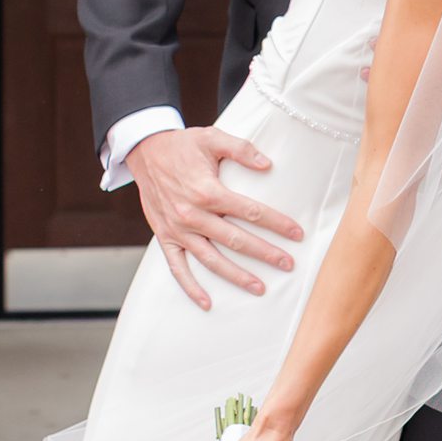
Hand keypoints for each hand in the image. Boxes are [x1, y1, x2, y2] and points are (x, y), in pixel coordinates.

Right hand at [130, 124, 303, 309]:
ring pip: (211, 260)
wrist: (144, 151)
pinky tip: (207, 303)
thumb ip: (241, 149)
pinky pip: (177, 268)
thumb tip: (268, 164)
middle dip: (265, 254)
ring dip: (236, 276)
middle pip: (236, 240)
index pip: (251, 212)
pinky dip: (190, 287)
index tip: (297, 234)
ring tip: (259, 288)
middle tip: (288, 265)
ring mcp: (178, 230)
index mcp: (208, 191)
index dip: (277, 223)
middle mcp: (193, 215)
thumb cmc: (182, 145)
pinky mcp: (165, 237)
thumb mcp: (212, 137)